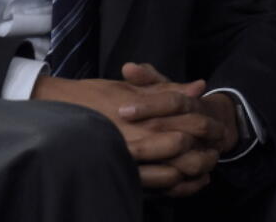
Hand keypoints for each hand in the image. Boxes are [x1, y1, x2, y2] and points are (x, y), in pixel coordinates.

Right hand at [32, 63, 226, 196]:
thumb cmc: (96, 96)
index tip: (215, 129)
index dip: (207, 127)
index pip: (190, 124)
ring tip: (205, 167)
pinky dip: (179, 187)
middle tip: (215, 151)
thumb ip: (167, 88)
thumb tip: (199, 86)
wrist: (60, 113)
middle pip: (187, 151)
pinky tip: (186, 181)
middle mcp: (142, 139)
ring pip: (176, 173)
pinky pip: (158, 188)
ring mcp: (133, 160)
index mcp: (148, 115)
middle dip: (205, 152)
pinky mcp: (125, 175)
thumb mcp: (132, 88)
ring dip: (195, 171)